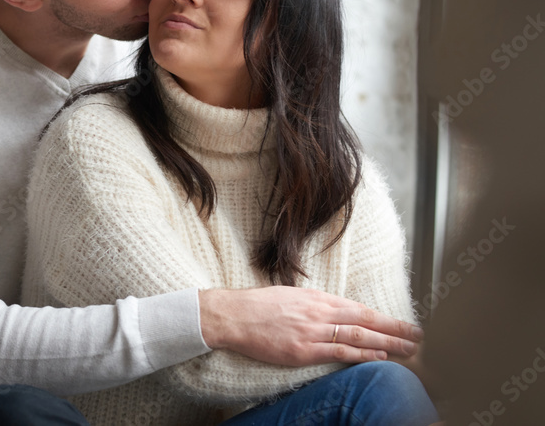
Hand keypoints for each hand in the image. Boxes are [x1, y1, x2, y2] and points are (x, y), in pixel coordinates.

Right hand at [198, 286, 422, 365]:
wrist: (233, 315)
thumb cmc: (258, 306)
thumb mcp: (292, 297)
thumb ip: (315, 305)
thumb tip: (335, 312)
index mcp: (317, 298)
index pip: (360, 309)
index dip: (385, 318)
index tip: (405, 323)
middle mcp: (319, 312)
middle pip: (367, 321)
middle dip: (396, 329)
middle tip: (421, 336)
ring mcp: (312, 331)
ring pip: (359, 336)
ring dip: (388, 343)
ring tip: (410, 349)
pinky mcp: (303, 350)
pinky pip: (339, 353)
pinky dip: (363, 355)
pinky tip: (380, 357)